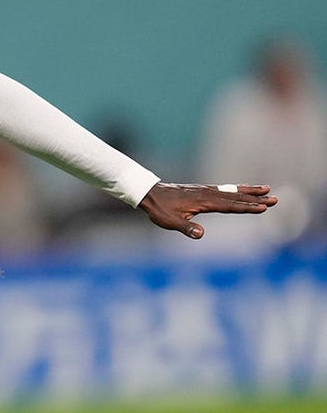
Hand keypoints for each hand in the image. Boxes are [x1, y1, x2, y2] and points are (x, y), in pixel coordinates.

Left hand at [137, 182, 275, 238]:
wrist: (149, 193)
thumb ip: (187, 228)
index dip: (247, 207)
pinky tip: (242, 190)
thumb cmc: (160, 209)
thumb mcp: (170, 222)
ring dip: (249, 191)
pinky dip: (236, 189)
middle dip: (255, 198)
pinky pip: (224, 189)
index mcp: (203, 202)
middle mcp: (207, 194)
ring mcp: (205, 190)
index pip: (230, 206)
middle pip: (235, 197)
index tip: (263, 208)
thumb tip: (201, 235)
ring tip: (266, 189)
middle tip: (275, 198)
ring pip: (232, 191)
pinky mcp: (202, 190)